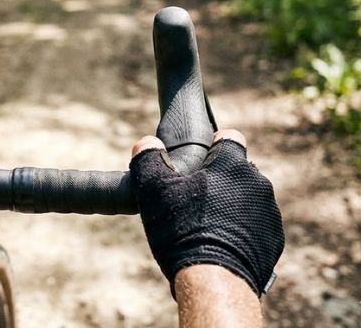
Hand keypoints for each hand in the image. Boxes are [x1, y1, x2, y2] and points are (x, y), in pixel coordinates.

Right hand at [130, 130, 284, 296]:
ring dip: (231, 205)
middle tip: (192, 198)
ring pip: (248, 198)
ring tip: (205, 225)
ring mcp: (270, 213)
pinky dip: (241, 230)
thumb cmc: (183, 231)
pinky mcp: (274, 240)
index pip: (229, 137)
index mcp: (233, 164)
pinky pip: (256, 225)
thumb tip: (146, 142)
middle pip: (238, 170)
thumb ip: (148, 159)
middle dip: (219, 178)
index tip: (198, 158)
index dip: (213, 144)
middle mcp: (258, 183)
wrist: (214, 283)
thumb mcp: (153, 190)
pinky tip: (219, 243)